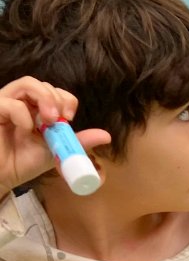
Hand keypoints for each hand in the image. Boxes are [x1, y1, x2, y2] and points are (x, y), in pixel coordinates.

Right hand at [0, 77, 110, 196]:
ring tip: (50, 119)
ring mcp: (4, 104)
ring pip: (27, 83)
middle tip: (61, 119)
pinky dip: (22, 115)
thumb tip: (106, 136)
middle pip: (42, 83)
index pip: (54, 90)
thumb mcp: (56, 150)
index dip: (65, 99)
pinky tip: (26, 130)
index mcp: (35, 108)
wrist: (2, 177)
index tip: (69, 118)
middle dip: (57, 99)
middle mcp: (20, 102)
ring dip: (45, 98)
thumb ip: (78, 141)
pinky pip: (9, 103)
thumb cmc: (24, 162)